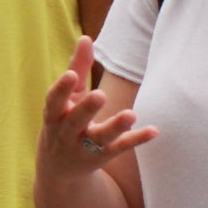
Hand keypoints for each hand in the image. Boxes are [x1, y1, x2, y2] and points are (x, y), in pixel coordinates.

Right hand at [37, 36, 155, 180]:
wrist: (58, 170)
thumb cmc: (63, 122)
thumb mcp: (67, 99)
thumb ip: (77, 67)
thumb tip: (86, 37)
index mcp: (54, 116)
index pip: (54, 102)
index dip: (61, 89)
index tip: (71, 74)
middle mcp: (66, 134)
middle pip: (75, 121)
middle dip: (86, 109)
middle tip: (101, 95)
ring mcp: (83, 148)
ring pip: (99, 138)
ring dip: (115, 127)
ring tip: (131, 114)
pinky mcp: (102, 157)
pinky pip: (120, 148)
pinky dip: (136, 140)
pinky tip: (154, 130)